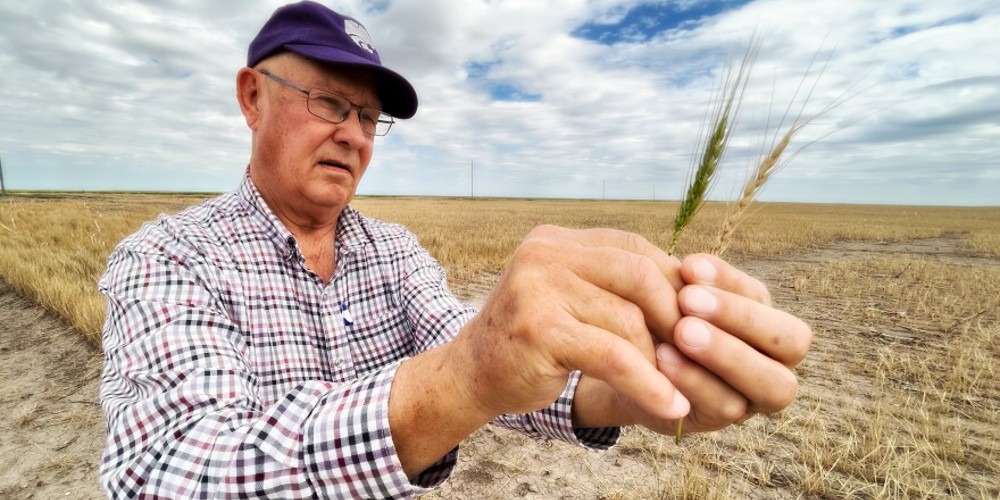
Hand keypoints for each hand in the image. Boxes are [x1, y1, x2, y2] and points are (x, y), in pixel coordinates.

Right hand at [451, 225, 690, 421]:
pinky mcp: (540, 328)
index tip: (696, 318)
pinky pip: (613, 355)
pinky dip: (648, 383)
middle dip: (674, 315)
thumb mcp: (570, 300)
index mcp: (555, 240)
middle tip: (696, 352)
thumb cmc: (530, 344)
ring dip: (661, 358)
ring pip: (628, 318)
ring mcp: (537, 287)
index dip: (671, 281)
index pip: (632, 247)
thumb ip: (611, 286)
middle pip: (637, 273)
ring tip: (680, 386)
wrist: (469, 375)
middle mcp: (544, 253)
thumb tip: (692, 292)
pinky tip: (671, 405)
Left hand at [656, 253, 811, 432]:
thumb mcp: (675, 296)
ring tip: (681, 331)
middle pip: (792, 343)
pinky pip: (724, 406)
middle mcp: (775, 361)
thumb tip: (691, 268)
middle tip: (688, 299)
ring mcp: (755, 397)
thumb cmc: (662, 320)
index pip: (768, 299)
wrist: (627, 365)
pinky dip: (695, 380)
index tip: (689, 267)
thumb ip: (690, 284)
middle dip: (740, 318)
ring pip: (772, 384)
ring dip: (726, 353)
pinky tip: (663, 359)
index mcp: (766, 321)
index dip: (731, 283)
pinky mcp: (721, 422)